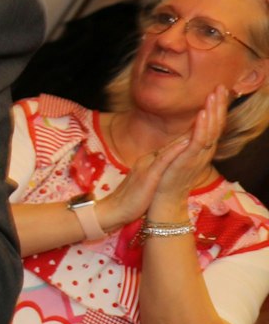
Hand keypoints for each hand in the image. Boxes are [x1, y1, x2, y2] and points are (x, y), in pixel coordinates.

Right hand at [113, 90, 225, 225]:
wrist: (113, 211)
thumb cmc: (130, 200)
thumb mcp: (146, 181)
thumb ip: (155, 170)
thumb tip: (166, 166)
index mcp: (151, 161)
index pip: (173, 145)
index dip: (190, 133)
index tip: (208, 123)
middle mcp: (150, 159)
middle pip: (174, 141)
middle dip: (194, 128)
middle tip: (210, 112)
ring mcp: (148, 166)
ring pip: (171, 146)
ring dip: (188, 132)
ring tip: (203, 118)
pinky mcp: (148, 176)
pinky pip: (163, 161)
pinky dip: (175, 150)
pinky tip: (186, 141)